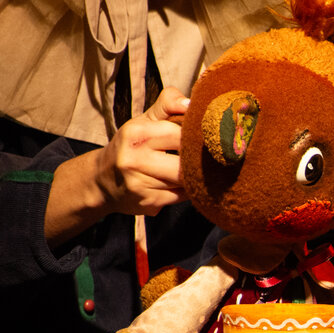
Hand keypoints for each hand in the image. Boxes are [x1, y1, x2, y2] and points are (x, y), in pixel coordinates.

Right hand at [45, 87, 189, 245]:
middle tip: (205, 158)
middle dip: (197, 161)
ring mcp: (141, 184)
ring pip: (187, 181)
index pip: (179, 134)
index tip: (201, 138)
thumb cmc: (131, 146)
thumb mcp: (143, 120)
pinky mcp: (150, 203)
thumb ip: (167, 105)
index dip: (194, 136)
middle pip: (185, 163)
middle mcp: (135, 159)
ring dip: (194, 176)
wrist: (102, 180)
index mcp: (136, 133)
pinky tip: (179, 184)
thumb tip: (190, 102)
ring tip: (191, 169)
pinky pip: (183, 196)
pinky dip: (187, 190)